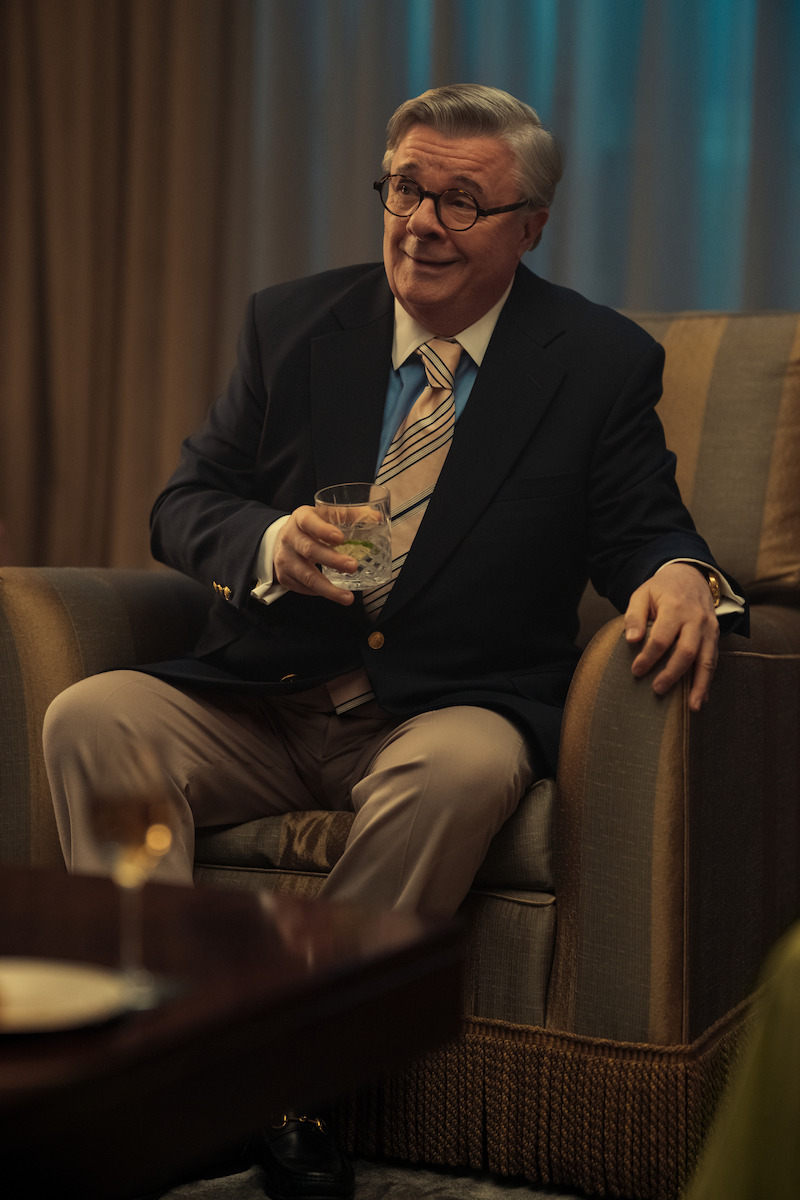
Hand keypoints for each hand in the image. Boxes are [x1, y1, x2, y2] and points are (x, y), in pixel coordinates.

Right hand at [272, 506, 356, 605]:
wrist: (283, 539)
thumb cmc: (310, 526)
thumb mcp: (325, 515)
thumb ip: (350, 515)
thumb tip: (376, 518)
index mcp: (300, 518)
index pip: (309, 522)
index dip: (323, 530)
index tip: (340, 538)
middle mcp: (289, 537)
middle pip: (310, 550)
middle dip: (333, 560)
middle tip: (353, 566)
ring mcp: (284, 558)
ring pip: (306, 576)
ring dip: (328, 588)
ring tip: (348, 597)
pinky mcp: (284, 576)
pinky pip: (302, 588)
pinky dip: (319, 592)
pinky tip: (333, 594)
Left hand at [623, 563, 718, 711]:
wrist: (690, 576)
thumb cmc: (661, 590)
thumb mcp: (642, 594)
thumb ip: (635, 616)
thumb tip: (631, 640)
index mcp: (676, 607)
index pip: (662, 638)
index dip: (649, 656)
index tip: (636, 671)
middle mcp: (696, 619)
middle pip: (686, 651)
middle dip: (672, 673)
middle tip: (657, 689)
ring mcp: (709, 629)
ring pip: (706, 660)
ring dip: (700, 685)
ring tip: (693, 707)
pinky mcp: (715, 636)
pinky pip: (714, 661)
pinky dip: (708, 681)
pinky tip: (702, 699)